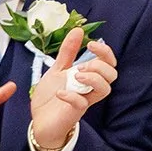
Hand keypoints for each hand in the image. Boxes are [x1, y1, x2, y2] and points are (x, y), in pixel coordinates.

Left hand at [28, 29, 119, 150]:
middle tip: (80, 67)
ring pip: (105, 89)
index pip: (109, 63)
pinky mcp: (74, 113)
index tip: (91, 44)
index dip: (105, 52)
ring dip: (93, 78)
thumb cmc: (51, 95)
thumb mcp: (57, 69)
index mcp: (89, 76)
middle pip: (112, 75)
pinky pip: (81, 104)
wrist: (39, 120)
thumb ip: (68, 52)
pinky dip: (72, 96)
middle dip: (99, 66)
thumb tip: (78, 30)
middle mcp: (90, 88)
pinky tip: (60, 93)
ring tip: (76, 76)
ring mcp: (84, 101)